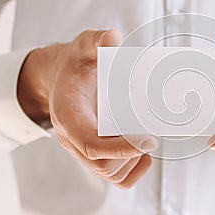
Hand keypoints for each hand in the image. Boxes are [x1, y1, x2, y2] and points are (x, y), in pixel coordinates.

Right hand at [17, 29, 156, 188]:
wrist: (62, 81)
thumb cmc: (75, 66)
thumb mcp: (83, 46)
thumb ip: (96, 41)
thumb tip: (113, 38)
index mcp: (69, 116)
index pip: (90, 143)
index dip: (119, 147)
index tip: (148, 140)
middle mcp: (72, 138)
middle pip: (101, 164)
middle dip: (130, 154)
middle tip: (152, 136)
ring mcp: (82, 150)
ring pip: (109, 174)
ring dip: (132, 161)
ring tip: (146, 140)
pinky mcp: (93, 155)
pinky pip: (113, 177)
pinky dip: (131, 171)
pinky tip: (142, 152)